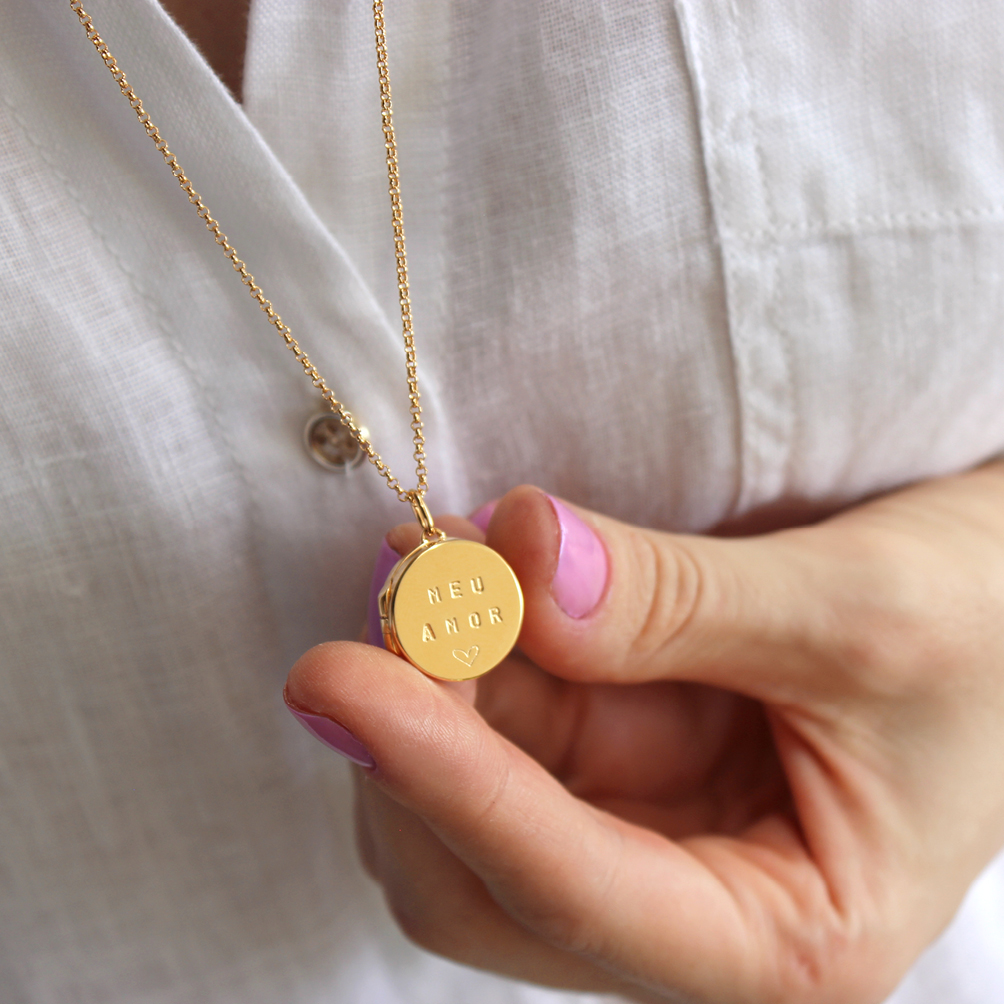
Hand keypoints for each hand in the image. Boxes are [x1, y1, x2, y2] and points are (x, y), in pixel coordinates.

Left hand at [284, 463, 1003, 1003]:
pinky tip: (461, 566)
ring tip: (427, 559)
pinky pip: (507, 716)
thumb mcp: (860, 617)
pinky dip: (469, 647)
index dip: (445, 784)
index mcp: (779, 941)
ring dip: (434, 676)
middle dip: (424, 736)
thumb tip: (510, 556)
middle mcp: (689, 905)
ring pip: (476, 787)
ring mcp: (645, 826)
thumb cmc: (997, 630)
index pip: (569, 893)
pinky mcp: (623, 751)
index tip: (336, 684)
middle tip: (400, 592)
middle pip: (483, 870)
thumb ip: (677, 601)